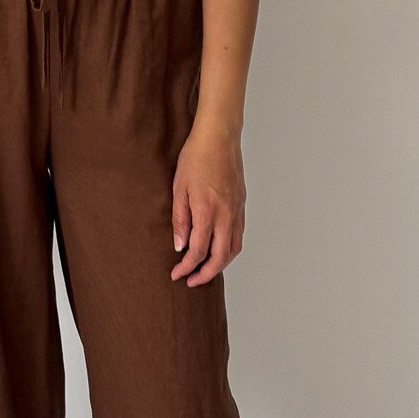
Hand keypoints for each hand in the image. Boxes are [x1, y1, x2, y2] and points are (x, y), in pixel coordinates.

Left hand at [170, 123, 245, 286]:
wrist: (219, 137)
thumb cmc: (196, 158)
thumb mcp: (179, 188)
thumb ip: (180, 219)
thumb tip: (180, 245)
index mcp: (207, 212)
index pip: (198, 251)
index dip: (186, 267)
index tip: (177, 274)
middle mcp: (226, 215)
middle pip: (220, 258)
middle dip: (205, 274)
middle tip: (191, 280)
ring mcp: (237, 211)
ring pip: (233, 249)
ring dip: (220, 265)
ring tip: (205, 269)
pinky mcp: (241, 205)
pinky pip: (238, 235)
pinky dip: (229, 249)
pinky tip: (218, 248)